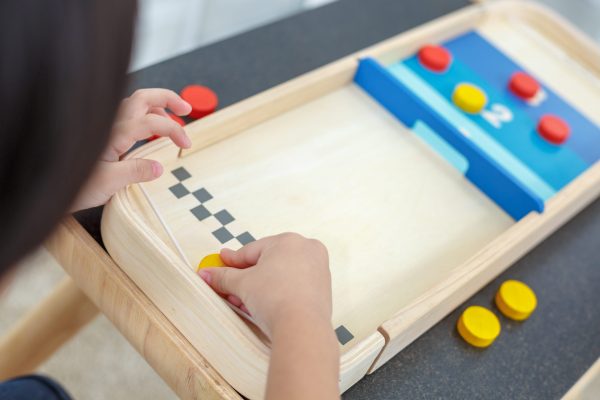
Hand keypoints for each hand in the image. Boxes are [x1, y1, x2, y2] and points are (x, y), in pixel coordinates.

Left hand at [71, 89, 191, 210]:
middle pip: (144, 97)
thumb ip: (136, 172)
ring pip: (134, 103)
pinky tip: (147, 129)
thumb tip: (159, 167)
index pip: (154, 121)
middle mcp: (110, 123)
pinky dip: (143, 115)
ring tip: (171, 117)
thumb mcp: (108, 183)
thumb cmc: (70, 184)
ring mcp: (105, 126)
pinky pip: (126, 115)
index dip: (174, 130)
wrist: (44, 183)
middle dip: (168, 98)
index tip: (186, 145)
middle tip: (186, 109)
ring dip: (156, 105)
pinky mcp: (101, 133)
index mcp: (115, 133)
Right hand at [198, 233, 331, 337]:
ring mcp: (318, 269)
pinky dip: (277, 294)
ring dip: (260, 288)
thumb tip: (206, 274)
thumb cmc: (276, 298)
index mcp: (288, 240)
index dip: (232, 260)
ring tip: (242, 301)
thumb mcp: (242, 284)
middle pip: (267, 263)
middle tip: (229, 287)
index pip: (252, 250)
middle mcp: (307, 250)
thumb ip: (223, 276)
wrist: (302, 327)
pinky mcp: (322, 289)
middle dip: (246, 277)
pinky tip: (262, 306)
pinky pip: (293, 286)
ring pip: (280, 276)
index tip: (220, 262)